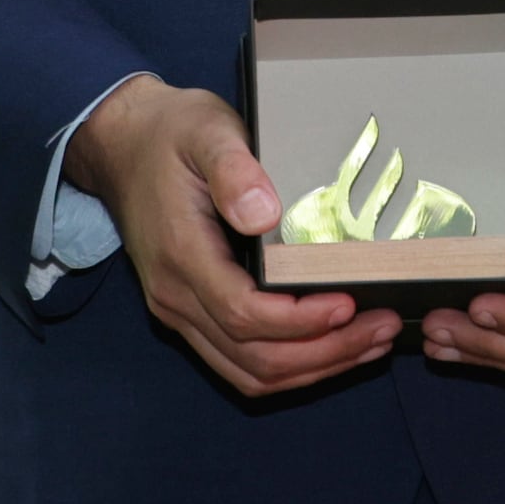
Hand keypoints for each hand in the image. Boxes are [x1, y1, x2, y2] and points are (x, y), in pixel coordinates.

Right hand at [70, 72, 402, 397]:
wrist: (122, 146)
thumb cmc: (170, 134)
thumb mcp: (205, 130)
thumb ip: (233, 169)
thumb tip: (265, 212)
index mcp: (181, 254)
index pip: (243, 313)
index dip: (300, 321)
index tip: (350, 304)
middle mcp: (175, 296)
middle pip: (253, 357)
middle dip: (324, 352)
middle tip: (382, 328)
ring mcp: (180, 312)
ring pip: (248, 372)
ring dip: (313, 368)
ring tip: (370, 344)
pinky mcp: (191, 314)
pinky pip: (240, 363)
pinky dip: (290, 366)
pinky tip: (333, 347)